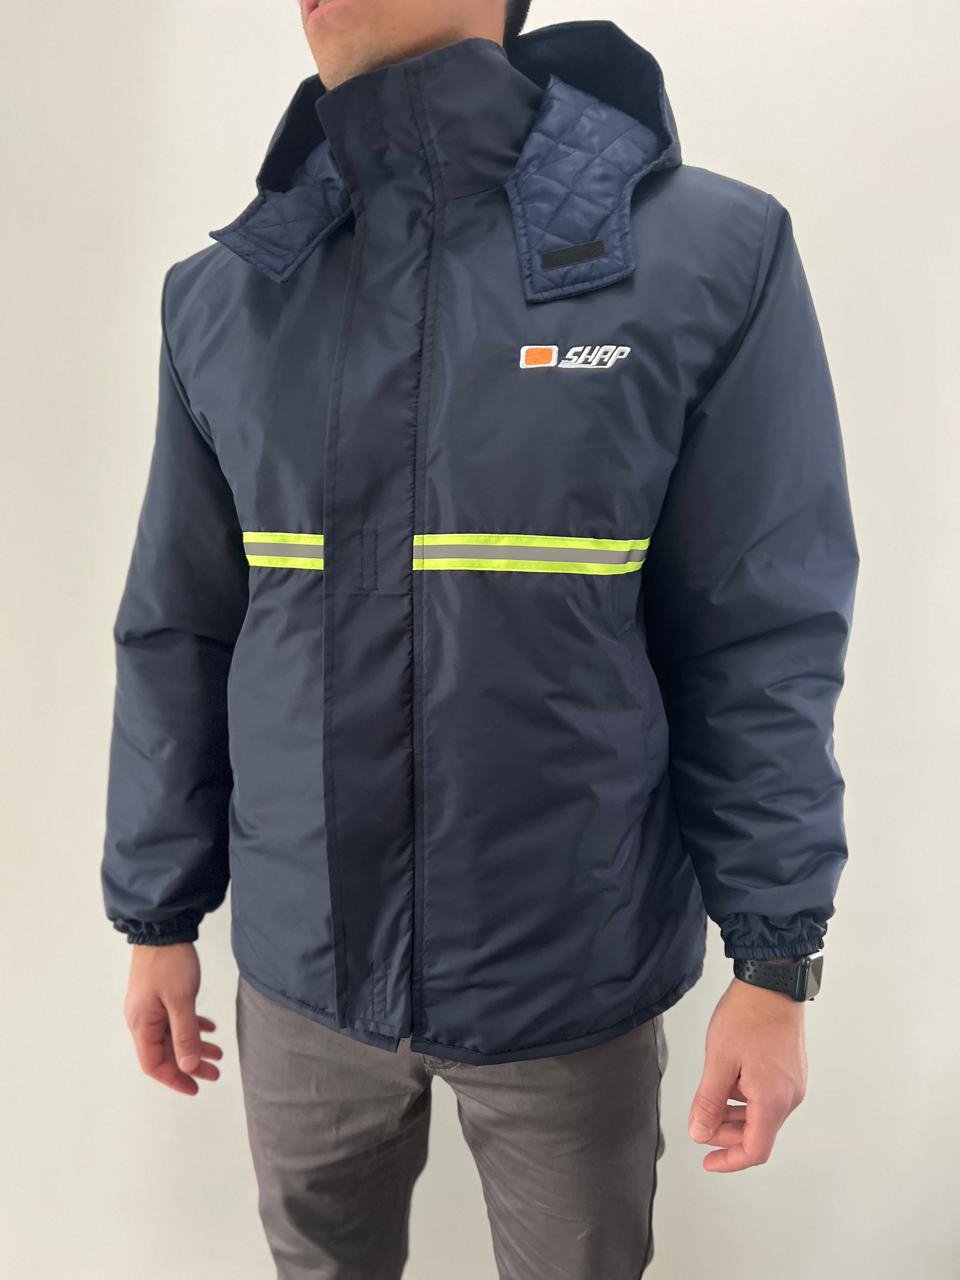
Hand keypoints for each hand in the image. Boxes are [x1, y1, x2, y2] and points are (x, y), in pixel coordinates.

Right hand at [124, 943, 222, 1095]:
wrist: (163, 929)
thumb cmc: (169, 963)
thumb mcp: (181, 1000)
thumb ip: (185, 1035)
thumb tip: (187, 1066)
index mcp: (142, 1024)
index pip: (154, 1064)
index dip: (174, 1078)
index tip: (195, 1087)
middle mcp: (143, 1019)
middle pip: (165, 1052)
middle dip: (190, 1064)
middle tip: (215, 1072)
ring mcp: (151, 1007)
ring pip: (173, 1036)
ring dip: (194, 1046)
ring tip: (218, 1054)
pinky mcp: (160, 996)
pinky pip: (176, 1019)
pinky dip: (192, 1027)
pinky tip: (209, 1029)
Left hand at [688, 976, 806, 1171]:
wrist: (772, 981)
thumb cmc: (747, 1016)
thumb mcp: (719, 1061)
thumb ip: (708, 1102)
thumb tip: (699, 1133)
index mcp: (773, 1101)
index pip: (755, 1150)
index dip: (729, 1160)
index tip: (708, 1161)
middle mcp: (790, 1096)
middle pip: (759, 1132)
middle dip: (727, 1133)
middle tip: (700, 1123)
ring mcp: (794, 1082)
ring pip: (763, 1113)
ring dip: (736, 1114)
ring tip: (710, 1098)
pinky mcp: (792, 1068)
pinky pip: (769, 1095)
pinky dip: (747, 1097)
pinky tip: (729, 1079)